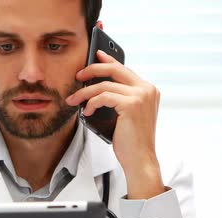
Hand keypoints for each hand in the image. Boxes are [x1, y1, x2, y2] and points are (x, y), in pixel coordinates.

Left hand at [66, 50, 164, 198]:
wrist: (140, 160)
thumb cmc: (131, 141)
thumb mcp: (125, 115)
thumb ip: (119, 98)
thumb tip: (98, 88)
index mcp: (148, 90)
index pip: (124, 69)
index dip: (108, 60)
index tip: (95, 55)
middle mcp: (147, 89)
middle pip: (115, 69)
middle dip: (92, 69)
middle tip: (78, 75)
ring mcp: (141, 95)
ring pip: (105, 85)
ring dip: (85, 93)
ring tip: (73, 100)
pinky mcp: (132, 104)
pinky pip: (103, 97)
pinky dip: (91, 103)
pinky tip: (87, 112)